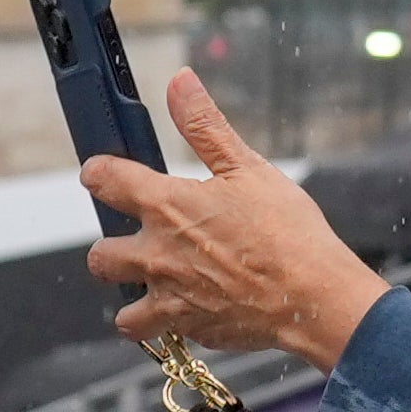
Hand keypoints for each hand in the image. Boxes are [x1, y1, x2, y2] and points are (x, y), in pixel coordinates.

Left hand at [86, 73, 391, 367]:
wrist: (311, 295)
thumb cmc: (286, 229)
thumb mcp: (249, 168)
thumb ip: (206, 127)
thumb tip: (180, 82)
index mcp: (167, 206)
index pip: (104, 181)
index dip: (99, 172)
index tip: (103, 172)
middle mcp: (154, 253)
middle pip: (99, 254)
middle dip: (115, 245)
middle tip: (149, 239)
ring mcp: (165, 296)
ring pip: (119, 302)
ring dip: (134, 290)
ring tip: (164, 279)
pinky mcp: (184, 328)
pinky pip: (154, 329)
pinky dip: (166, 319)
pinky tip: (194, 305)